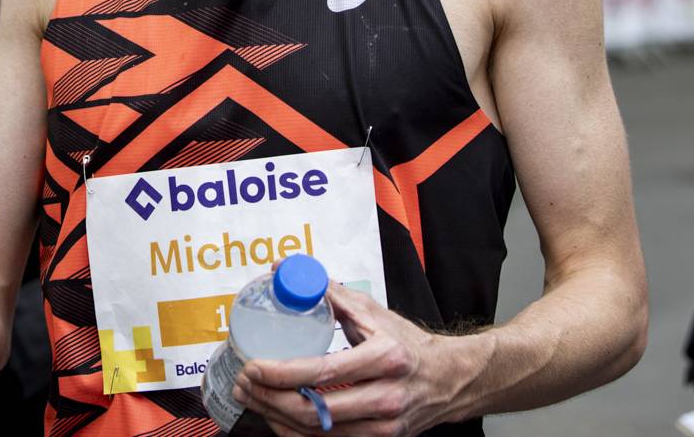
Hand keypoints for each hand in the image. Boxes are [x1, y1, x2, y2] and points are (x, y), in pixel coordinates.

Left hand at [235, 283, 468, 436]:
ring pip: (320, 432)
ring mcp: (385, 424)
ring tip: (251, 398)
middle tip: (243, 384)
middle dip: (269, 399)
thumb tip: (285, 272)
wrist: (450, 379)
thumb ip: (328, 293)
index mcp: (384, 358)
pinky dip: (298, 432)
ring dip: (277, 417)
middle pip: (316, 410)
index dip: (281, 373)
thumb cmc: (407, 344)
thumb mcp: (372, 312)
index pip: (323, 371)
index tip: (252, 366)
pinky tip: (277, 417)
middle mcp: (386, 396)